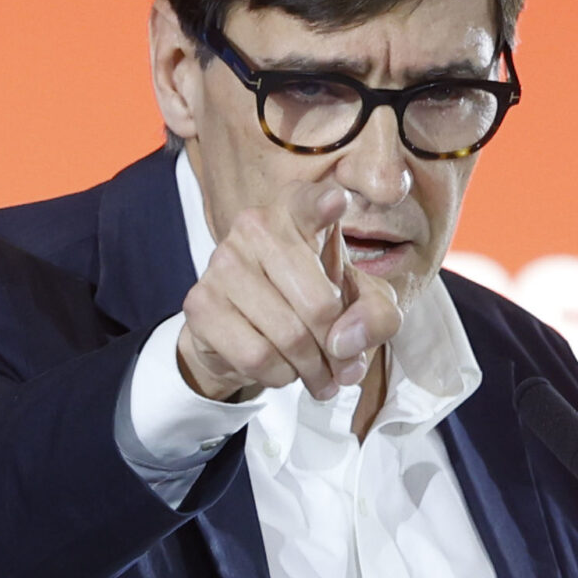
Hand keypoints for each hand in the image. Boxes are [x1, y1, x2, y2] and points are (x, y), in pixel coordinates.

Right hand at [176, 178, 403, 402]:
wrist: (244, 330)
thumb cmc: (310, 300)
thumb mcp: (360, 303)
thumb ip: (377, 316)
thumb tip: (344, 342)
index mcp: (298, 209)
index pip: (311, 203)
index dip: (325, 204)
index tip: (337, 202)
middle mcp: (255, 225)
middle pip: (319, 305)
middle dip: (337, 350)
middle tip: (342, 367)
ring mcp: (222, 262)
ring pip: (289, 337)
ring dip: (311, 369)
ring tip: (316, 373)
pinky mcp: (201, 303)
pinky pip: (257, 356)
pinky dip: (279, 375)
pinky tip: (281, 367)